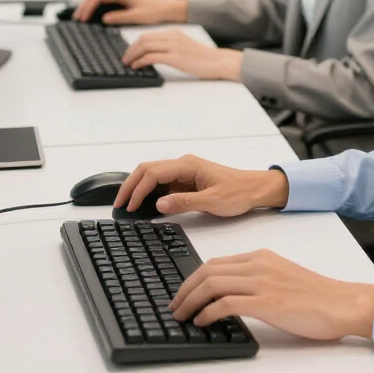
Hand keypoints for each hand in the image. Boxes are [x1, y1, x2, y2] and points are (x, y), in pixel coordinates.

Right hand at [74, 0, 186, 25]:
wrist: (165, 9)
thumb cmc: (153, 11)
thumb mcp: (137, 16)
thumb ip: (120, 17)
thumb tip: (105, 19)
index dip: (88, 7)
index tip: (83, 18)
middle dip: (84, 6)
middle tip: (76, 19)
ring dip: (87, 6)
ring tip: (80, 18)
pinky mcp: (120, 2)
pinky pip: (102, 2)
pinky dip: (94, 8)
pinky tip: (91, 16)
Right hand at [115, 155, 288, 217]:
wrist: (255, 189)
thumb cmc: (238, 192)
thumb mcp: (212, 201)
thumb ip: (185, 202)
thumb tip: (159, 203)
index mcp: (188, 165)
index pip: (153, 173)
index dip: (138, 190)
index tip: (129, 206)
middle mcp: (184, 165)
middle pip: (147, 170)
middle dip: (131, 186)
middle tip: (118, 205)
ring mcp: (184, 172)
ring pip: (152, 175)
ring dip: (138, 188)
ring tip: (126, 205)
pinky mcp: (186, 181)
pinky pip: (162, 184)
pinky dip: (149, 192)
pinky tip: (143, 205)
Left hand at [123, 30, 242, 79]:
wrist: (218, 61)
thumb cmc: (204, 59)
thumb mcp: (185, 48)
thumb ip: (171, 48)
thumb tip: (155, 55)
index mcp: (174, 33)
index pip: (148, 35)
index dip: (135, 44)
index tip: (130, 53)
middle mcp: (172, 36)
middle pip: (143, 39)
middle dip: (130, 49)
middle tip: (125, 59)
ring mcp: (173, 46)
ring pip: (145, 46)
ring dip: (133, 55)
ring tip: (128, 63)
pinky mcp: (175, 57)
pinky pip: (152, 56)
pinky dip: (141, 61)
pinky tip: (137, 66)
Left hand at [170, 249, 373, 338]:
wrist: (341, 302)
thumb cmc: (316, 295)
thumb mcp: (282, 277)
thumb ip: (258, 279)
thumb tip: (232, 295)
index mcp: (261, 256)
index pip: (216, 262)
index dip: (193, 277)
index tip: (183, 292)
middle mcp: (258, 264)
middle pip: (208, 270)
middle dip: (185, 288)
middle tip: (174, 305)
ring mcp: (262, 282)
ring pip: (213, 283)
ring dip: (191, 300)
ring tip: (182, 315)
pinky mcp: (267, 301)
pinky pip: (226, 303)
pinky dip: (208, 312)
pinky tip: (202, 322)